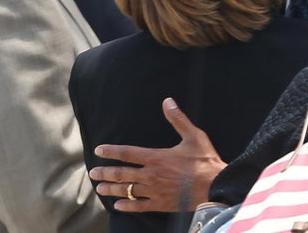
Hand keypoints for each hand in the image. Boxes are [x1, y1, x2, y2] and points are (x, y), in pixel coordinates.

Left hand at [88, 97, 226, 212]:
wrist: (214, 185)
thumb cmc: (204, 160)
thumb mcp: (193, 135)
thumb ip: (178, 119)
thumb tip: (167, 101)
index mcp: (157, 157)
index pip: (128, 153)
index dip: (111, 152)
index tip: (99, 150)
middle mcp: (151, 175)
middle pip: (122, 174)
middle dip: (106, 173)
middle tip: (93, 173)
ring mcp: (154, 191)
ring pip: (127, 191)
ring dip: (112, 189)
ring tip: (100, 188)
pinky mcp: (160, 203)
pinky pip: (139, 206)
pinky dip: (127, 205)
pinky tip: (118, 206)